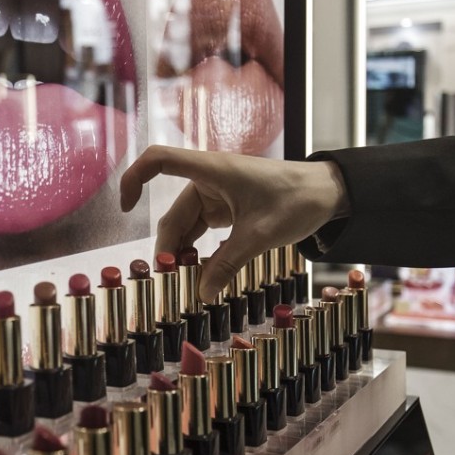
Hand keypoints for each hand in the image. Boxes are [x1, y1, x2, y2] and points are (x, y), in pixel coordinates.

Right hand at [120, 145, 349, 301]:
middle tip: (171, 281)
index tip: (125, 208)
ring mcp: (216, 195)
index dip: (134, 178)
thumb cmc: (297, 200)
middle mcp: (207, 179)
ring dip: (183, 253)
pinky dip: (198, 251)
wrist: (329, 193)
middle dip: (168, 246)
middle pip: (172, 212)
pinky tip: (200, 273)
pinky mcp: (225, 208)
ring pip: (186, 226)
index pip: (158, 160)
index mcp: (212, 170)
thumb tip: (201, 293)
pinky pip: (201, 230)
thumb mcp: (261, 236)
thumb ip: (227, 264)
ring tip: (186, 283)